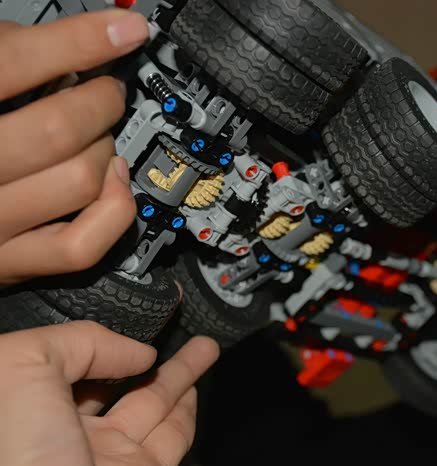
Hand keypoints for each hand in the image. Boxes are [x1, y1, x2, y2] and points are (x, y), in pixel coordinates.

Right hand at [0, 10, 150, 284]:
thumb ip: (3, 56)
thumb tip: (70, 45)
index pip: (14, 63)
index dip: (80, 41)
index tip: (125, 30)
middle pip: (59, 129)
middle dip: (102, 101)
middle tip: (107, 92)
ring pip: (80, 181)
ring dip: (106, 150)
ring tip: (99, 136)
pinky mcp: (7, 262)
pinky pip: (81, 246)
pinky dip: (114, 209)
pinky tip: (113, 182)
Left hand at [0, 321, 219, 465]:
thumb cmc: (20, 460)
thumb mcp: (21, 369)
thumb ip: (78, 342)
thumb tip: (134, 353)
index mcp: (24, 409)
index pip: (62, 362)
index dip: (93, 339)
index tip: (123, 317)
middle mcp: (59, 436)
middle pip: (111, 381)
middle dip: (143, 352)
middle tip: (172, 327)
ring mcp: (103, 459)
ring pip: (149, 404)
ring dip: (180, 372)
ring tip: (204, 346)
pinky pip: (168, 437)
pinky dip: (186, 410)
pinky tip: (194, 389)